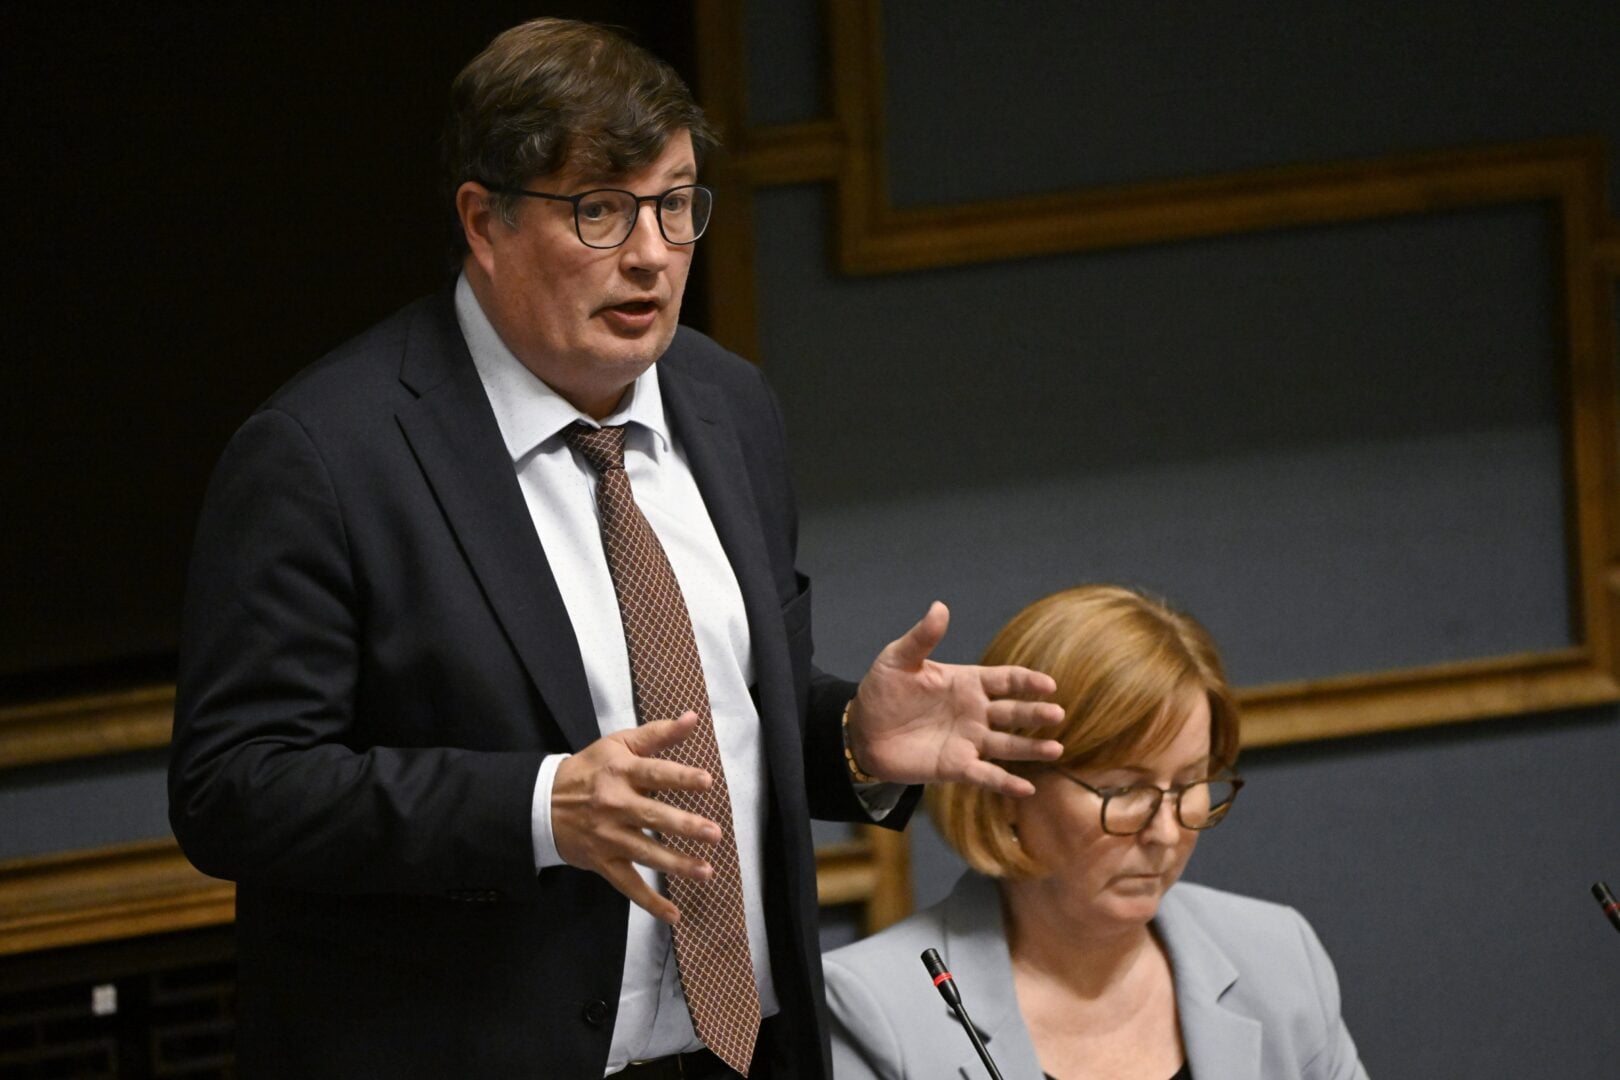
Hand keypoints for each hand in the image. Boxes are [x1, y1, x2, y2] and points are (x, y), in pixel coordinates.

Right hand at [552, 712, 720, 924]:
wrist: (544, 802)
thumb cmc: (590, 769)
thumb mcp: (619, 744)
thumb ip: (658, 734)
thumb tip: (692, 717)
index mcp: (621, 772)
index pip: (655, 774)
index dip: (680, 777)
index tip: (706, 781)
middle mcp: (615, 805)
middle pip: (654, 817)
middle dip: (685, 826)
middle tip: (714, 833)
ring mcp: (608, 837)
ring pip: (646, 853)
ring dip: (676, 865)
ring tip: (706, 871)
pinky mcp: (602, 861)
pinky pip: (628, 885)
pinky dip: (649, 902)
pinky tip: (673, 913)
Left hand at [847, 602, 1064, 796]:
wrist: (861, 731)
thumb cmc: (882, 691)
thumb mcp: (898, 660)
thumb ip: (922, 638)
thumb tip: (940, 607)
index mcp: (967, 683)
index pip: (1006, 680)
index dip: (1027, 681)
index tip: (1048, 684)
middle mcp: (976, 712)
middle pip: (1014, 712)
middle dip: (1036, 713)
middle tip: (1057, 714)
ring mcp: (969, 741)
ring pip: (1008, 745)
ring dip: (1032, 748)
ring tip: (1055, 750)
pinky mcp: (956, 767)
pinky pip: (986, 775)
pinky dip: (1006, 783)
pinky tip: (1027, 790)